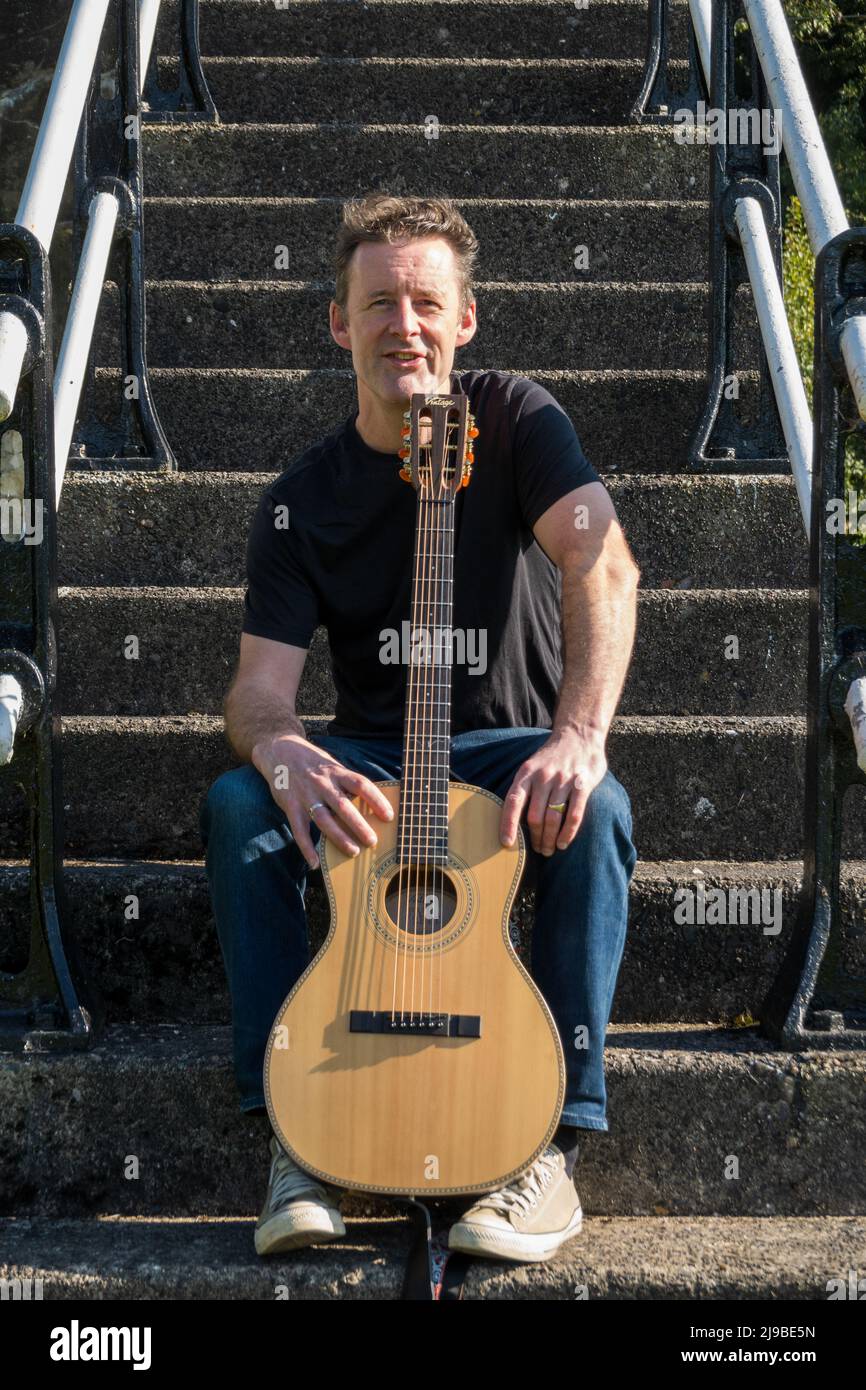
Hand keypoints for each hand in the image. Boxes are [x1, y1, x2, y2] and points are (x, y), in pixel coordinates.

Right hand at [252, 733, 393, 869]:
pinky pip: (299, 830)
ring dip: (339, 837)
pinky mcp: (290, 805)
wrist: (280, 751)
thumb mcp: (333, 766)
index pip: (361, 784)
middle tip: (372, 841)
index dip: (376, 800)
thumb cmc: (315, 763)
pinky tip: (315, 863)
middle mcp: (322, 783)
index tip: (389, 816)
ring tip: (353, 851)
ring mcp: (305, 795)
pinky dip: (306, 847)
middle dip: (359, 825)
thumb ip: (348, 783)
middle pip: (343, 806)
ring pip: (323, 819)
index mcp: (337, 772)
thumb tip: (373, 802)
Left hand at [499, 728, 607, 856]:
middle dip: (534, 838)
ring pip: (553, 818)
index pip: (513, 801)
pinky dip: (568, 833)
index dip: (508, 824)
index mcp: (526, 772)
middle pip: (534, 816)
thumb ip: (524, 787)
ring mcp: (564, 780)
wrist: (579, 734)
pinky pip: (574, 814)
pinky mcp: (583, 784)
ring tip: (548, 850)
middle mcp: (543, 776)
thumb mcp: (531, 765)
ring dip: (549, 839)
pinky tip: (563, 843)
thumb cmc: (552, 756)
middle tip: (537, 850)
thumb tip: (511, 817)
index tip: (507, 843)